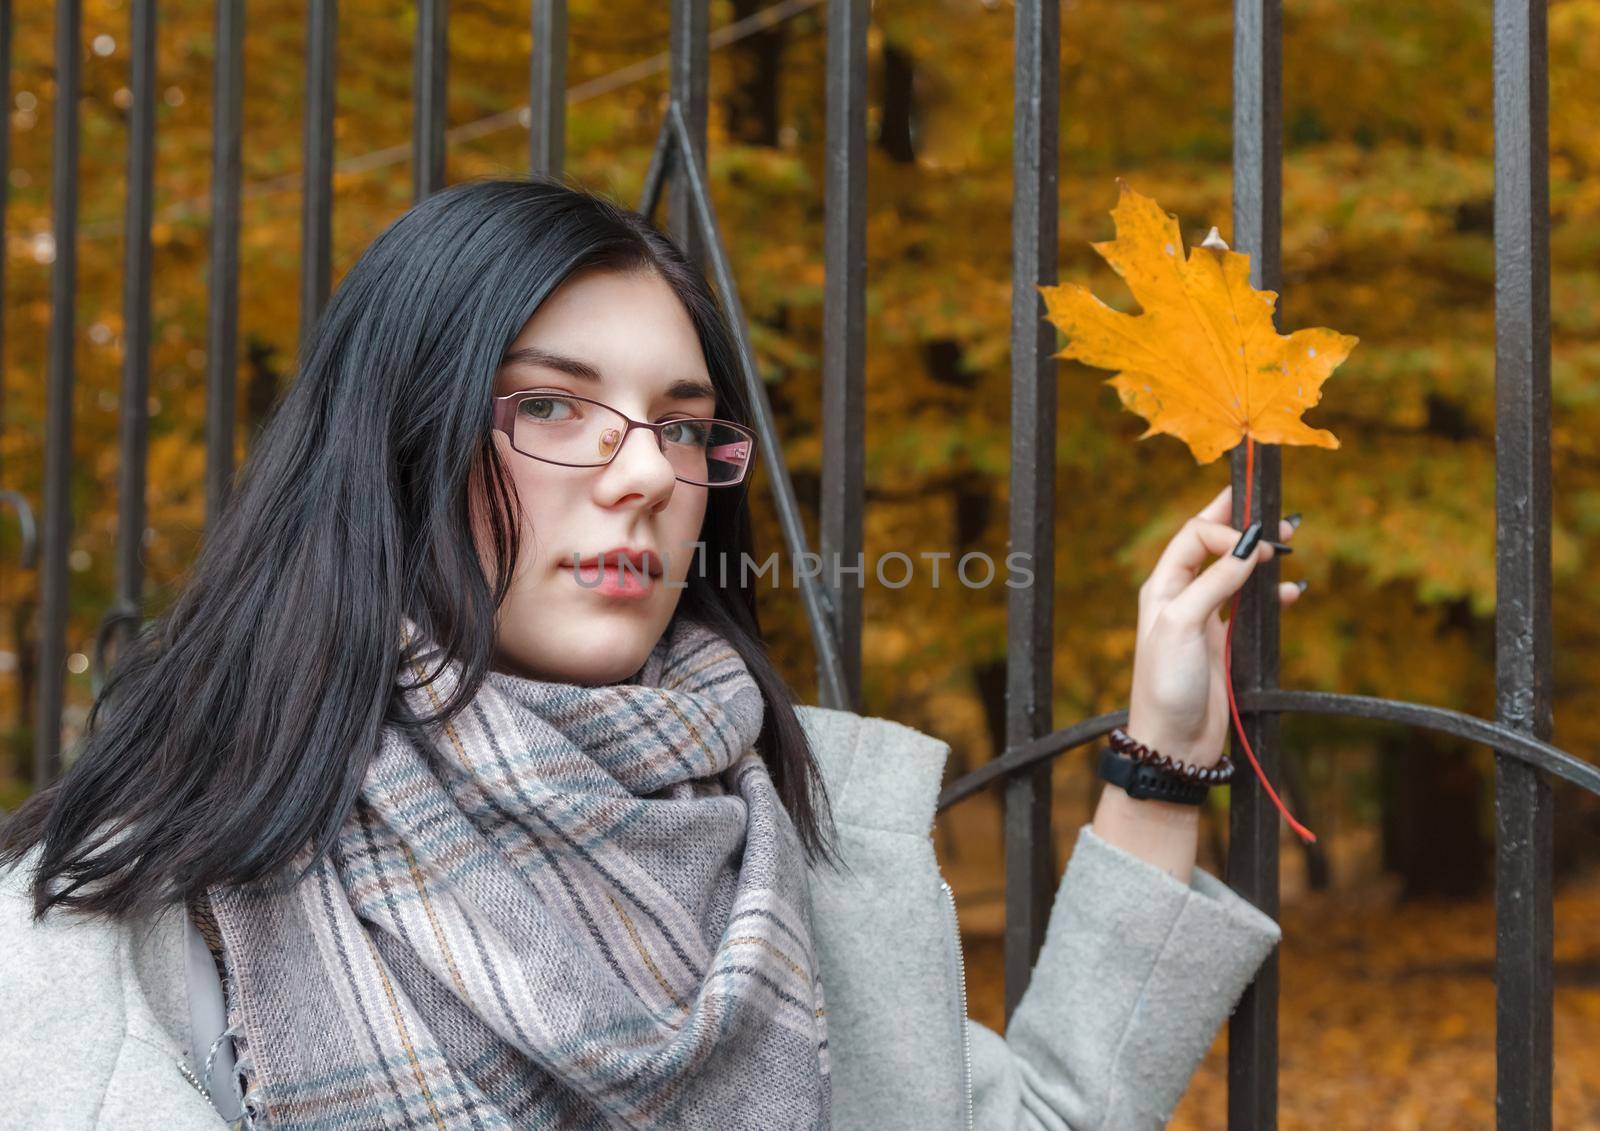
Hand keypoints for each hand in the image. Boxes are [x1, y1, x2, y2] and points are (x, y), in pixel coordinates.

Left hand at [1126, 483, 1301, 767]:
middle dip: (1243, 526)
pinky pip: (1251, 608)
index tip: (1256, 544)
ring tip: (1291, 540)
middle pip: (1214, 547)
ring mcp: (1205, 620)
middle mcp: (1182, 597)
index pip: (1195, 536)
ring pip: (1235, 574)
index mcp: (1163, 586)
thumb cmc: (1166, 685)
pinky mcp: (1224, 644)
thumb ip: (1214, 584)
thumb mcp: (1182, 626)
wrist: (1172, 744)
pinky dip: (1271, 596)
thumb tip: (1247, 547)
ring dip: (1261, 557)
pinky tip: (1292, 592)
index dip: (1226, 530)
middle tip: (1279, 515)